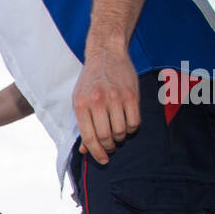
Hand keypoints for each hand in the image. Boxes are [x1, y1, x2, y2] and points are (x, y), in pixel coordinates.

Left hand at [73, 45, 139, 164]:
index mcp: (81, 105)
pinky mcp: (131, 95)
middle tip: (110, 147)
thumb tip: (84, 151)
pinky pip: (134, 122)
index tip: (102, 160)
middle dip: (108, 147)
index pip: (89, 138)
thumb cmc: (91, 80)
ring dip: (120, 138)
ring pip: (121, 132)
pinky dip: (132, 129)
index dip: (96, 153)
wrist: (106, 53)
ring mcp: (116, 98)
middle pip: (106, 137)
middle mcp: (98, 101)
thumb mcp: (80, 100)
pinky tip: (127, 125)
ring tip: (117, 134)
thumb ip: (82, 125)